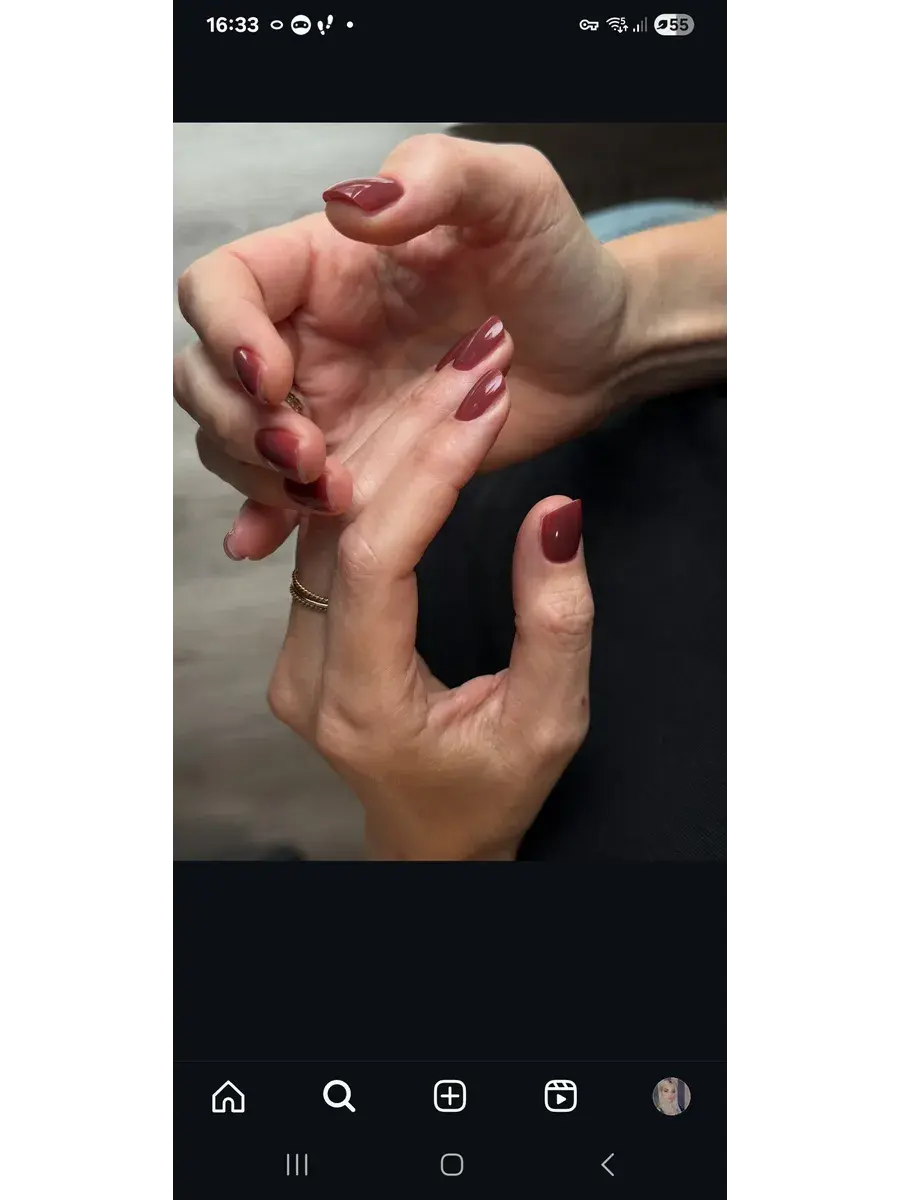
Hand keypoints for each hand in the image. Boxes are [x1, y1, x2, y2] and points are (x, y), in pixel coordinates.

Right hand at [172, 133, 627, 559]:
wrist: (596, 352)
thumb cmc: (555, 263)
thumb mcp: (513, 193)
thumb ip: (436, 177)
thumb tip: (348, 207)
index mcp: (320, 265)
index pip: (219, 288)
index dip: (224, 333)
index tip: (275, 377)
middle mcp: (307, 336)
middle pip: (205, 376)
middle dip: (237, 422)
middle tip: (310, 454)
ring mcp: (325, 406)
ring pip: (233, 442)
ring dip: (258, 478)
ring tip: (330, 497)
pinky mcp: (354, 462)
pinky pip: (287, 496)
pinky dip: (267, 520)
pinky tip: (267, 542)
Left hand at [267, 327, 593, 860]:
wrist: (433, 841)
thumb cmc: (492, 792)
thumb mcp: (549, 719)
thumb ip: (553, 622)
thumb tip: (552, 513)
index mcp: (362, 703)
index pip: (375, 560)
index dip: (428, 472)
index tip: (482, 400)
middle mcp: (306, 673)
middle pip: (344, 524)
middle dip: (415, 433)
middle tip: (475, 358)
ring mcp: (295, 650)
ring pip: (331, 518)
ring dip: (395, 442)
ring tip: (456, 373)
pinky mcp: (304, 630)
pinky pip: (332, 534)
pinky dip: (380, 476)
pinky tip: (422, 424)